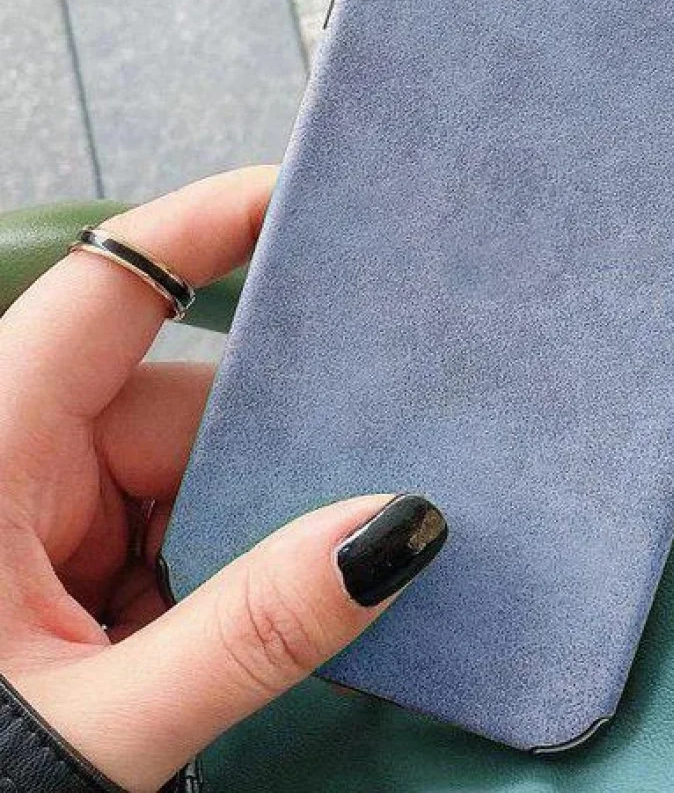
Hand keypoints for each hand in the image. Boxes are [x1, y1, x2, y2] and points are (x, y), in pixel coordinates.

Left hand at [0, 168, 445, 790]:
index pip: (110, 289)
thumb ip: (246, 634)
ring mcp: (49, 514)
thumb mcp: (96, 722)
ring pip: (196, 476)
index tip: (308, 195)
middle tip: (392, 468)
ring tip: (343, 576)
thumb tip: (394, 532)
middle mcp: (21, 460)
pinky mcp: (72, 564)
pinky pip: (182, 528)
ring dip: (263, 530)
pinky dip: (237, 566)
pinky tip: (289, 609)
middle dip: (282, 450)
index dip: (209, 223)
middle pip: (185, 404)